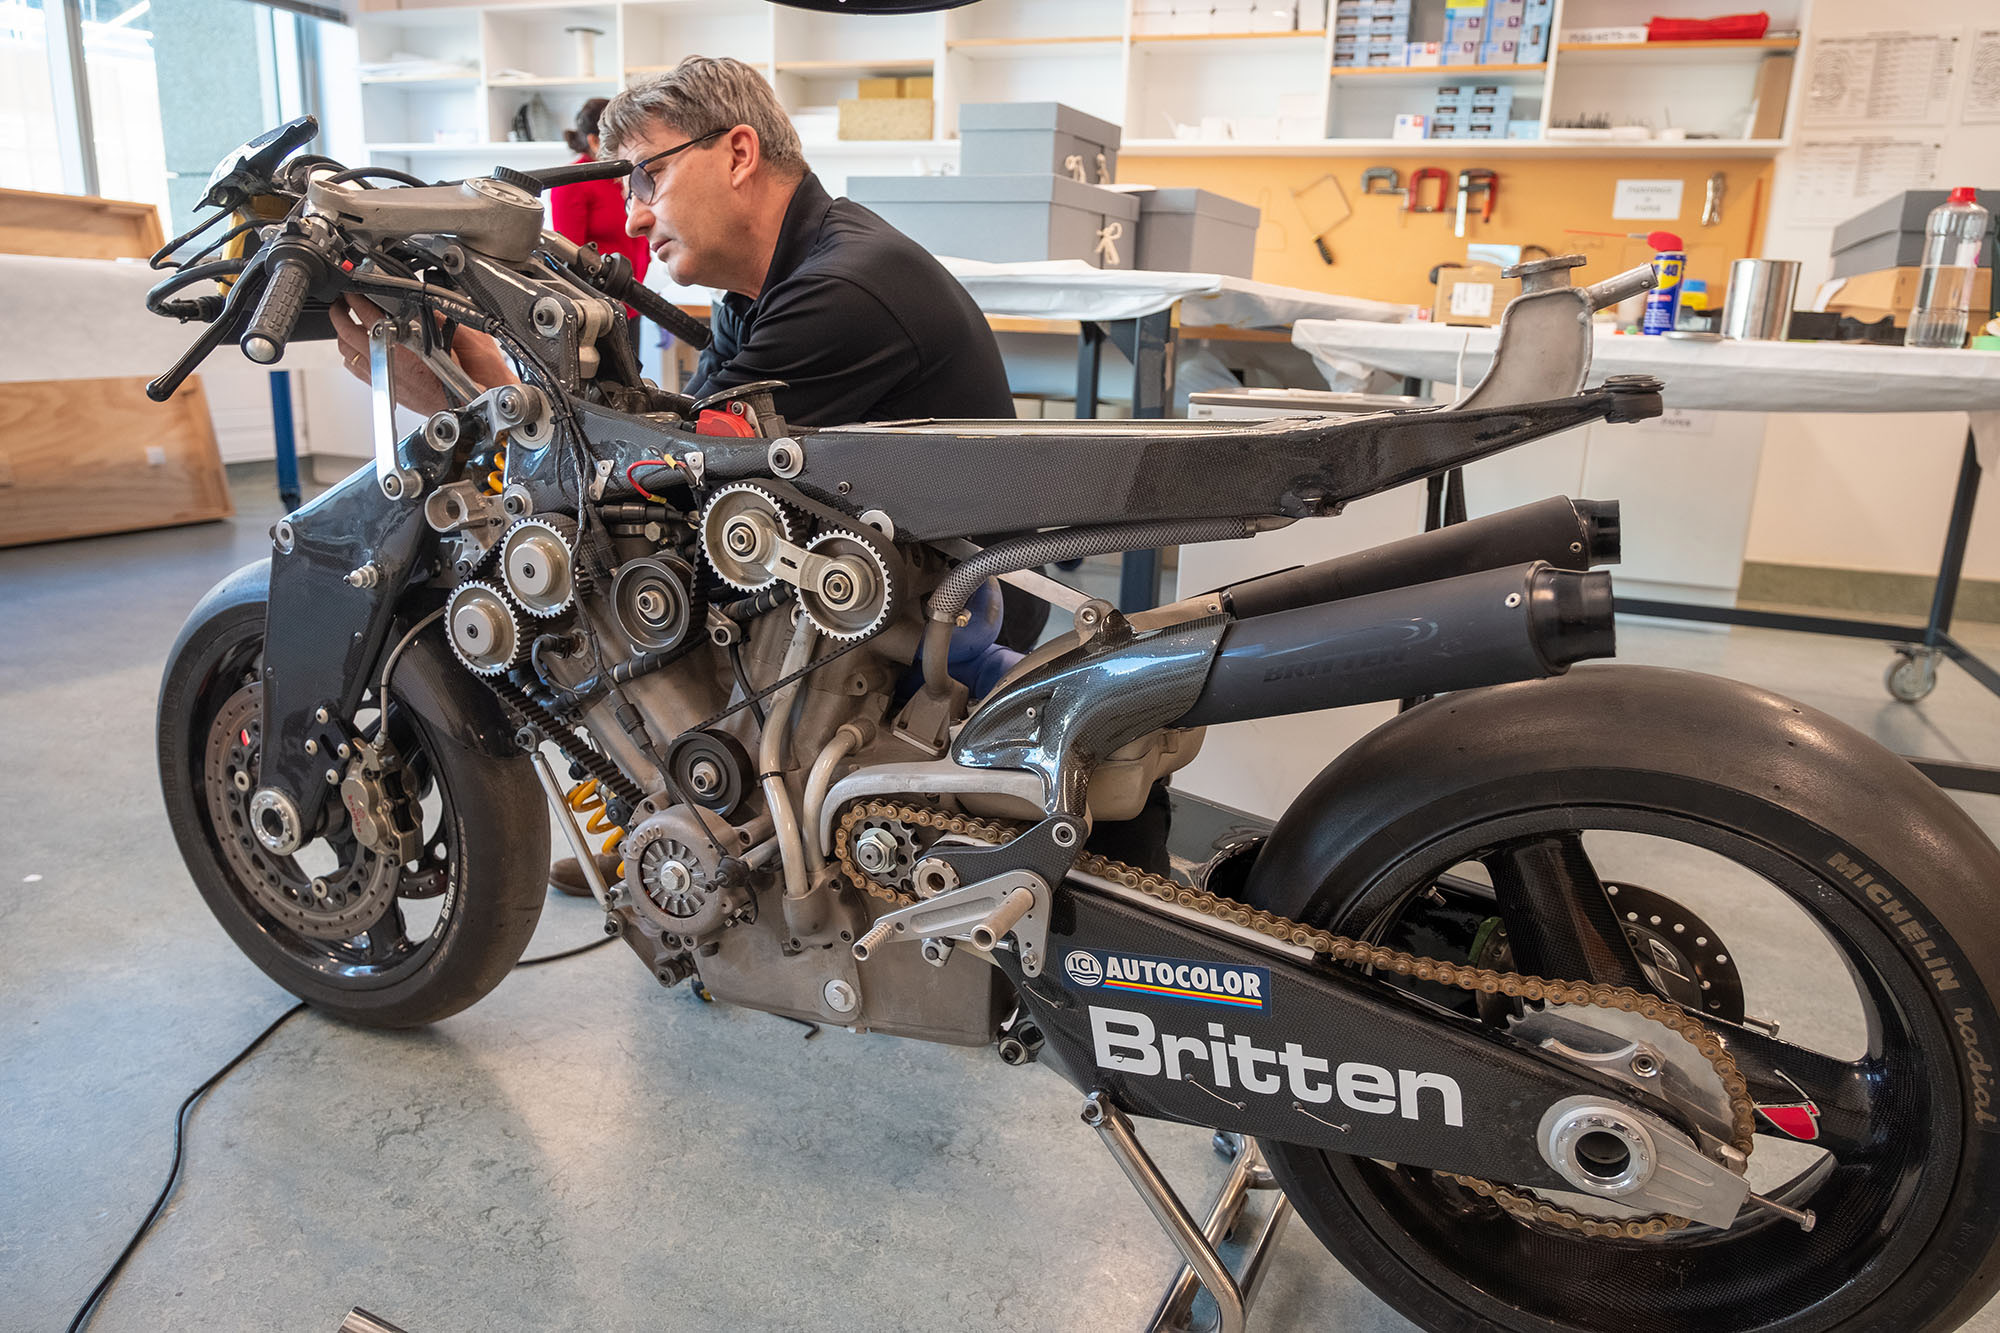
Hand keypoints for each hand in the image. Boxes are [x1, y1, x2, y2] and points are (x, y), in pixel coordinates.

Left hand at [331, 294, 517, 417]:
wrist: (463, 403)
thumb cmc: (460, 376)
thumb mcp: (451, 334)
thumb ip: (430, 314)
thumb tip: (418, 301)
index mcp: (399, 340)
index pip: (365, 309)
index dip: (355, 296)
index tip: (354, 290)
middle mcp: (382, 357)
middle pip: (344, 329)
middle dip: (340, 311)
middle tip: (342, 302)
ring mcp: (377, 373)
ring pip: (345, 349)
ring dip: (343, 334)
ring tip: (348, 323)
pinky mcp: (379, 385)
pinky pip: (353, 367)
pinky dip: (350, 355)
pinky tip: (357, 349)